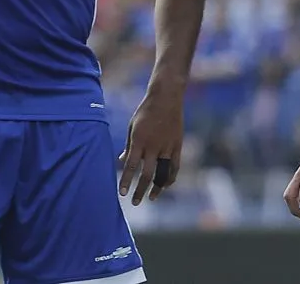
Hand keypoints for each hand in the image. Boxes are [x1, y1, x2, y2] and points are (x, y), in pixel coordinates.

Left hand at [119, 89, 183, 204]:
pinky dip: (170, 178)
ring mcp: (167, 147)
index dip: (126, 181)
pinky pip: (175, 167)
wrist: (166, 98)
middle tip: (135, 202)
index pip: (131, 166)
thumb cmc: (145, 111)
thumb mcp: (132, 127)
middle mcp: (153, 146)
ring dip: (156, 188)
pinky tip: (165, 186)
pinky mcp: (177, 145)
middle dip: (140, 190)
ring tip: (151, 198)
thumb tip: (123, 161)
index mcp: (139, 140)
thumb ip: (129, 146)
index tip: (122, 194)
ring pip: (162, 173)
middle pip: (146, 174)